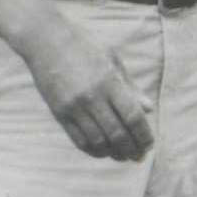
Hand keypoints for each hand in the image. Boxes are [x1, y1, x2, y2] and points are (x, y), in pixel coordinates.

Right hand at [19, 1, 160, 162]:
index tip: (149, 144)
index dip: (143, 134)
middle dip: (131, 148)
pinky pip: (78, 139)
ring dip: (113, 153)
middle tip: (139, 156)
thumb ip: (131, 86)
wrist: (47, 41)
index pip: (133, 116)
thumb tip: (149, 108)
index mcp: (109, 82)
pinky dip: (93, 149)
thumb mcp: (113, 59)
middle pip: (117, 133)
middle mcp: (92, 97)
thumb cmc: (85, 46)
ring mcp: (73, 107)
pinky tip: (103, 151)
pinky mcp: (59, 113)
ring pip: (97, 141)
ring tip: (123, 156)